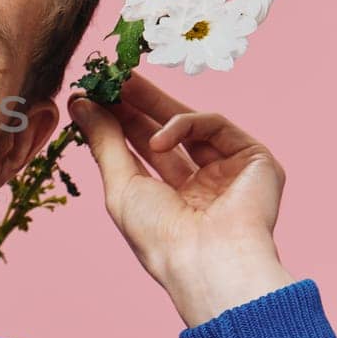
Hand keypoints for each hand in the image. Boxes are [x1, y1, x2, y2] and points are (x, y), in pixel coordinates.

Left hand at [66, 72, 296, 327]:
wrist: (208, 260)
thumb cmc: (160, 237)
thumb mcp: (121, 185)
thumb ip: (104, 141)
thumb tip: (80, 103)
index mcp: (174, 200)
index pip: (145, 150)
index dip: (121, 121)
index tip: (95, 95)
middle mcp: (204, 186)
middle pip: (168, 132)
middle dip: (138, 103)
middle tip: (111, 77)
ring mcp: (232, 172)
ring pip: (193, 123)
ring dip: (155, 102)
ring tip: (123, 86)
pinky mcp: (256, 160)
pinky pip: (216, 125)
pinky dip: (184, 125)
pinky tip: (158, 141)